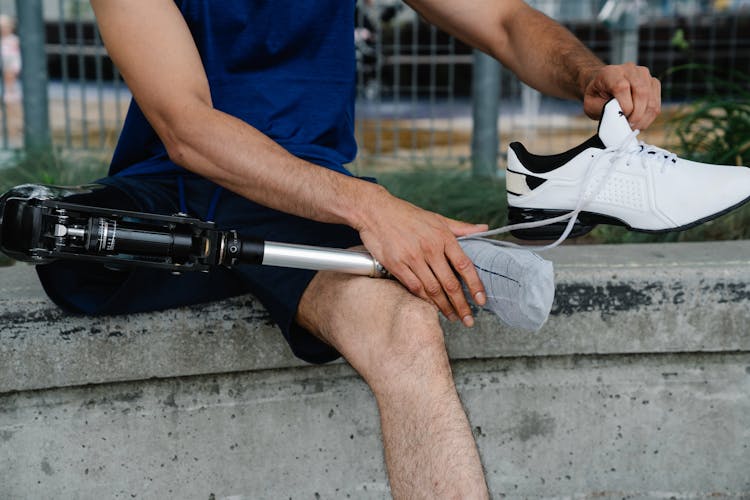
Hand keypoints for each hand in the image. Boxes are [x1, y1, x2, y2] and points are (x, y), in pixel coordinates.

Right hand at [356, 188, 487, 326]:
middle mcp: (429, 248)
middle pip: (450, 283)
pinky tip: (432, 307)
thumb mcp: (437, 218)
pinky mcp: (396, 265)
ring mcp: (412, 258)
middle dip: (461, 305)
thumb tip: (484, 229)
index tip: (482, 300)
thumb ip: (461, 227)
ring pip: (432, 289)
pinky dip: (424, 300)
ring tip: (453, 316)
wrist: (376, 211)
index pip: (465, 266)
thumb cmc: (407, 214)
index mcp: (443, 237)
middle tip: (468, 319)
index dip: (475, 286)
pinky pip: (414, 287)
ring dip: (444, 306)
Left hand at [582, 63, 660, 129]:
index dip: (624, 106)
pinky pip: (656, 103)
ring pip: (651, 99)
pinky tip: (639, 122)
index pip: (622, 87)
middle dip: (636, 115)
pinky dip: (649, 117)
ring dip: (644, 118)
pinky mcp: (653, 83)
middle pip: (641, 92)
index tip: (621, 117)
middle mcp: (630, 70)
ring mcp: (644, 75)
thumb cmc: (596, 96)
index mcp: (611, 73)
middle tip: (629, 126)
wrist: (602, 86)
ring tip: (633, 126)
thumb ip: (602, 109)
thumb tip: (619, 117)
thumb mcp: (590, 104)